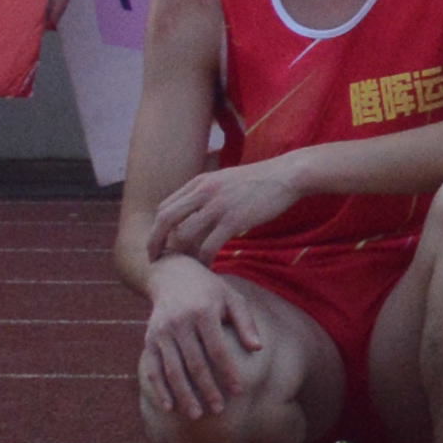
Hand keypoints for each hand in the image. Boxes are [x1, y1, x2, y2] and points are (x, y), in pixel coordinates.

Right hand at [138, 262, 258, 428]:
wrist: (172, 275)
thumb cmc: (210, 291)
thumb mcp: (232, 298)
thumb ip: (245, 323)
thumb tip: (258, 349)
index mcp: (204, 311)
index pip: (218, 348)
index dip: (228, 371)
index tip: (239, 391)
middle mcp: (180, 322)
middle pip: (195, 363)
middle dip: (207, 389)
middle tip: (219, 411)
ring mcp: (162, 332)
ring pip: (173, 370)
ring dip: (184, 395)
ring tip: (197, 415)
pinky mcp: (149, 340)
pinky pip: (153, 368)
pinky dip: (160, 389)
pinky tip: (170, 406)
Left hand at [152, 155, 318, 257]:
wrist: (287, 175)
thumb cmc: (259, 180)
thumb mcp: (226, 179)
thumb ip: (207, 192)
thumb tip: (194, 212)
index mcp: (200, 182)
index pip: (165, 206)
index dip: (157, 228)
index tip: (159, 244)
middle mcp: (204, 191)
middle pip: (166, 219)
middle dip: (156, 242)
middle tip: (156, 260)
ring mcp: (218, 205)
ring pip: (184, 236)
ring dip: (181, 255)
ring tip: (185, 267)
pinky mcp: (233, 220)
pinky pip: (208, 246)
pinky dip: (204, 261)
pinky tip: (207, 267)